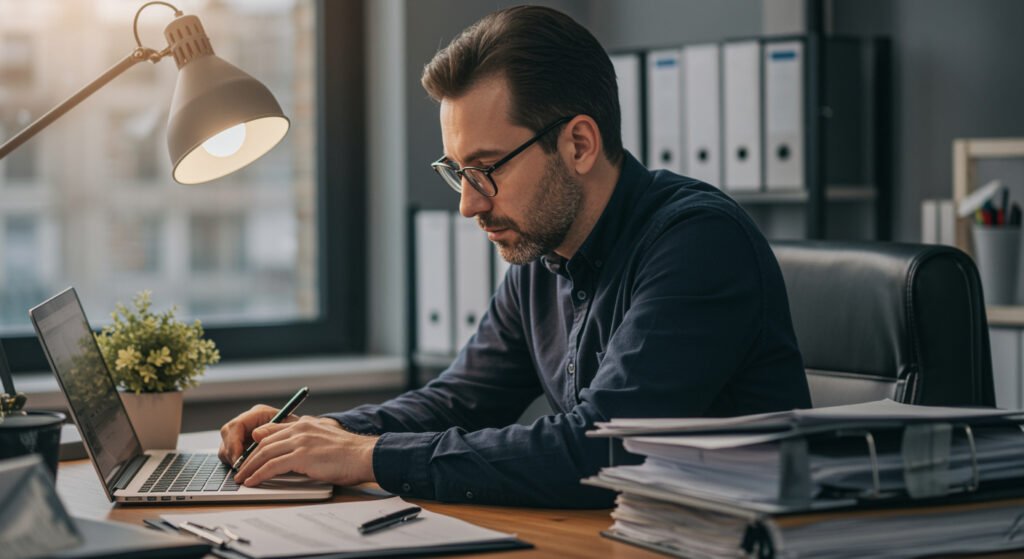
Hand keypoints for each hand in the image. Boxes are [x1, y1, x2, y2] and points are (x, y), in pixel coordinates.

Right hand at [218, 404, 297, 465]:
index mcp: (259, 413)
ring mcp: (244, 433)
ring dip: (233, 460)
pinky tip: (247, 470)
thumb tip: (256, 435)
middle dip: (232, 453)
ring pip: (226, 446)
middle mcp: (249, 421)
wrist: (308, 440)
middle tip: (240, 470)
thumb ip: (274, 431)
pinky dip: (236, 463)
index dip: (234, 443)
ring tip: (245, 472)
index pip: (236, 426)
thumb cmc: (301, 433)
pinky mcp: (242, 446)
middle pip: (227, 435)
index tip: (239, 459)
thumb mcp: (293, 430)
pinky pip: (230, 455)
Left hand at [231, 416, 378, 486]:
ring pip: (265, 453)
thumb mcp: (323, 440)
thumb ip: (305, 440)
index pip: (272, 432)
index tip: (249, 456)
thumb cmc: (349, 452)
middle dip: (249, 458)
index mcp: (305, 423)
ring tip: (242, 478)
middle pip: (264, 443)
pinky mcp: (302, 456)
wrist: (365, 455)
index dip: (257, 445)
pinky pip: (272, 466)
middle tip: (241, 470)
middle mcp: (300, 429)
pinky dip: (259, 474)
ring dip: (250, 467)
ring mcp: (300, 441)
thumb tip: (289, 449)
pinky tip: (253, 481)